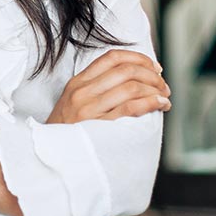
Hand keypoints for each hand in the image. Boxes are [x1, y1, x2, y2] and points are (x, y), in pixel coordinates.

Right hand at [46, 49, 170, 123]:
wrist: (50, 157)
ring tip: (164, 97)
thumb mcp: (74, 103)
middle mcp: (82, 92)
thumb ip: (97, 88)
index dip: (138, 58)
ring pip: (131, 87)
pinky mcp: (99, 127)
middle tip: (163, 85)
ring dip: (155, 89)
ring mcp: (89, 109)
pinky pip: (131, 108)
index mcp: (77, 83)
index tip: (153, 67)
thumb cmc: (68, 132)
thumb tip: (134, 78)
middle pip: (125, 70)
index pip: (112, 58)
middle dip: (152, 75)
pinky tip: (160, 105)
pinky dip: (151, 102)